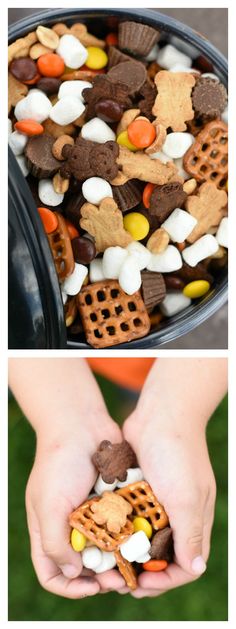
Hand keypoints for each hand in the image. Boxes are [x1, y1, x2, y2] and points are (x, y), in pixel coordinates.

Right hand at [25, 411, 125, 597]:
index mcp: (47, 529)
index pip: (52, 573)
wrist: (82, 424)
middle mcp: (69, 526)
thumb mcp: (48, 504)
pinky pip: (121, 527)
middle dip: (102, 577)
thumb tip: (73, 574)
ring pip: (106, 550)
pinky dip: (130, 536)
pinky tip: (142, 539)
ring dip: (119, 560)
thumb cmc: (59, 463)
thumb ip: (54, 543)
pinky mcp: (111, 501)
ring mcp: (91, 514)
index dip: (69, 587)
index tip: (92, 587)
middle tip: (121, 577)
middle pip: (84, 568)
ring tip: (135, 562)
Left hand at [122, 411, 215, 597]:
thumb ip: (189, 534)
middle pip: (162, 556)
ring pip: (144, 538)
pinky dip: (120, 528)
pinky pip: (131, 516)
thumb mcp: (185, 497)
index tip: (141, 584)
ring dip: (128, 552)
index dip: (165, 580)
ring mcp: (159, 501)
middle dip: (142, 571)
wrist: (161, 412)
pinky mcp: (141, 488)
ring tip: (106, 562)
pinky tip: (102, 535)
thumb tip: (195, 570)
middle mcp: (178, 513)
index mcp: (195, 519)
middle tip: (118, 579)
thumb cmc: (177, 454)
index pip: (185, 565)